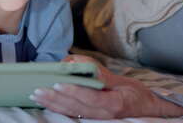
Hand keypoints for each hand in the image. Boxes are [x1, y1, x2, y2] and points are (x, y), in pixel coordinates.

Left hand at [32, 55, 182, 118]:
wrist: (146, 108)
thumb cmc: (135, 93)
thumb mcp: (123, 81)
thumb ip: (101, 73)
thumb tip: (78, 64)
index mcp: (114, 103)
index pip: (91, 98)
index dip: (74, 91)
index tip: (58, 83)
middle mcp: (104, 114)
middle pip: (76, 107)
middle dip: (55, 98)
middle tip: (38, 89)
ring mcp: (97, 118)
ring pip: (71, 112)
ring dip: (52, 104)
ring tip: (36, 95)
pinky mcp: (91, 118)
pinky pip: (72, 114)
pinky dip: (58, 108)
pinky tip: (45, 102)